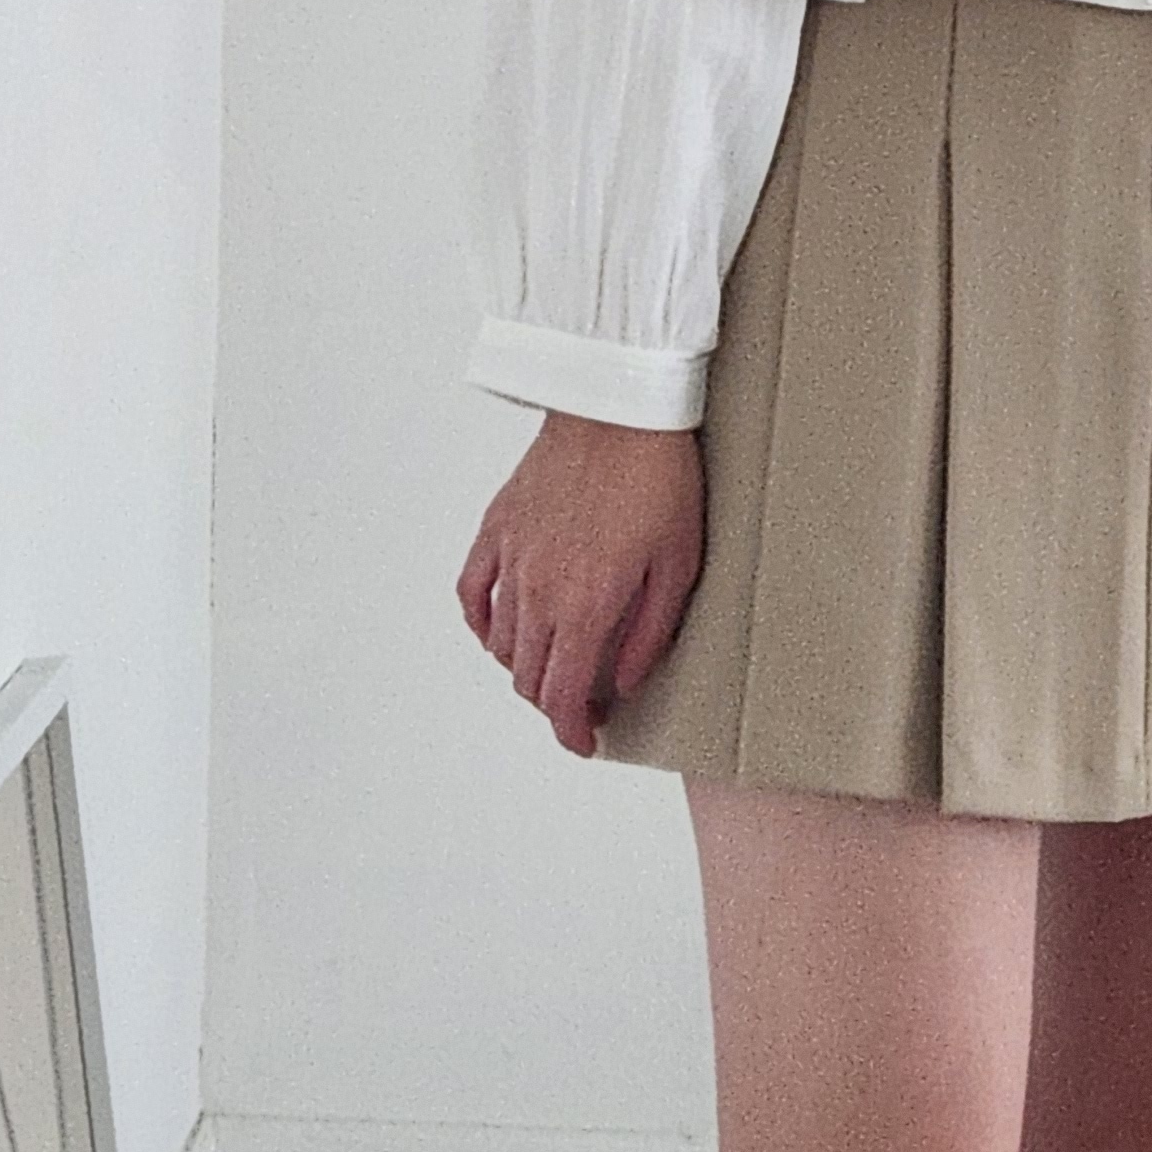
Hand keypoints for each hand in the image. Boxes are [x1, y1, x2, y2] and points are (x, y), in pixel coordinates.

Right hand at [458, 413, 703, 757]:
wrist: (620, 409)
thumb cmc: (659, 477)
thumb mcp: (679, 565)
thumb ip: (648, 634)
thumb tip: (621, 681)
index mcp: (586, 605)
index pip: (561, 696)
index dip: (570, 731)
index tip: (584, 742)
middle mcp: (538, 589)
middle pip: (528, 676)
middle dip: (553, 704)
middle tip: (582, 705)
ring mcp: (511, 558)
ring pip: (501, 643)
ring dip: (524, 668)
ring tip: (553, 668)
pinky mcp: (497, 527)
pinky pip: (473, 592)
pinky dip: (482, 624)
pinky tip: (500, 630)